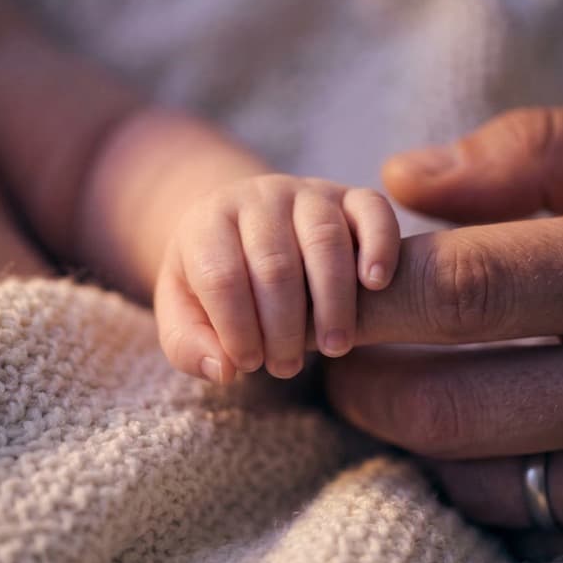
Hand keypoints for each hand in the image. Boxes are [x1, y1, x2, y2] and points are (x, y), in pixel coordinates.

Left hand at [155, 173, 398, 382]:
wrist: (245, 226)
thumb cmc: (216, 278)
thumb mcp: (183, 310)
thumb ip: (189, 344)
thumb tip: (223, 370)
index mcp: (209, 223)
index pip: (221, 277)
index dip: (236, 329)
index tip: (247, 364)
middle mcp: (258, 198)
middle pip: (275, 264)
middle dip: (283, 326)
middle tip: (286, 367)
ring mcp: (307, 192)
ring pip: (324, 240)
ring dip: (333, 302)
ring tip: (335, 347)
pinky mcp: (350, 196)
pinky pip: (372, 209)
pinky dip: (379, 244)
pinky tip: (376, 284)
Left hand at [327, 106, 562, 562]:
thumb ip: (533, 154)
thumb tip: (405, 177)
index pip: (471, 290)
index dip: (380, 299)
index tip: (333, 297)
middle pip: (458, 405)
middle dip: (368, 386)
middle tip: (338, 356)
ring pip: (487, 483)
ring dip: (409, 443)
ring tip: (385, 395)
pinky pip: (534, 531)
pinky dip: (476, 487)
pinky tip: (463, 439)